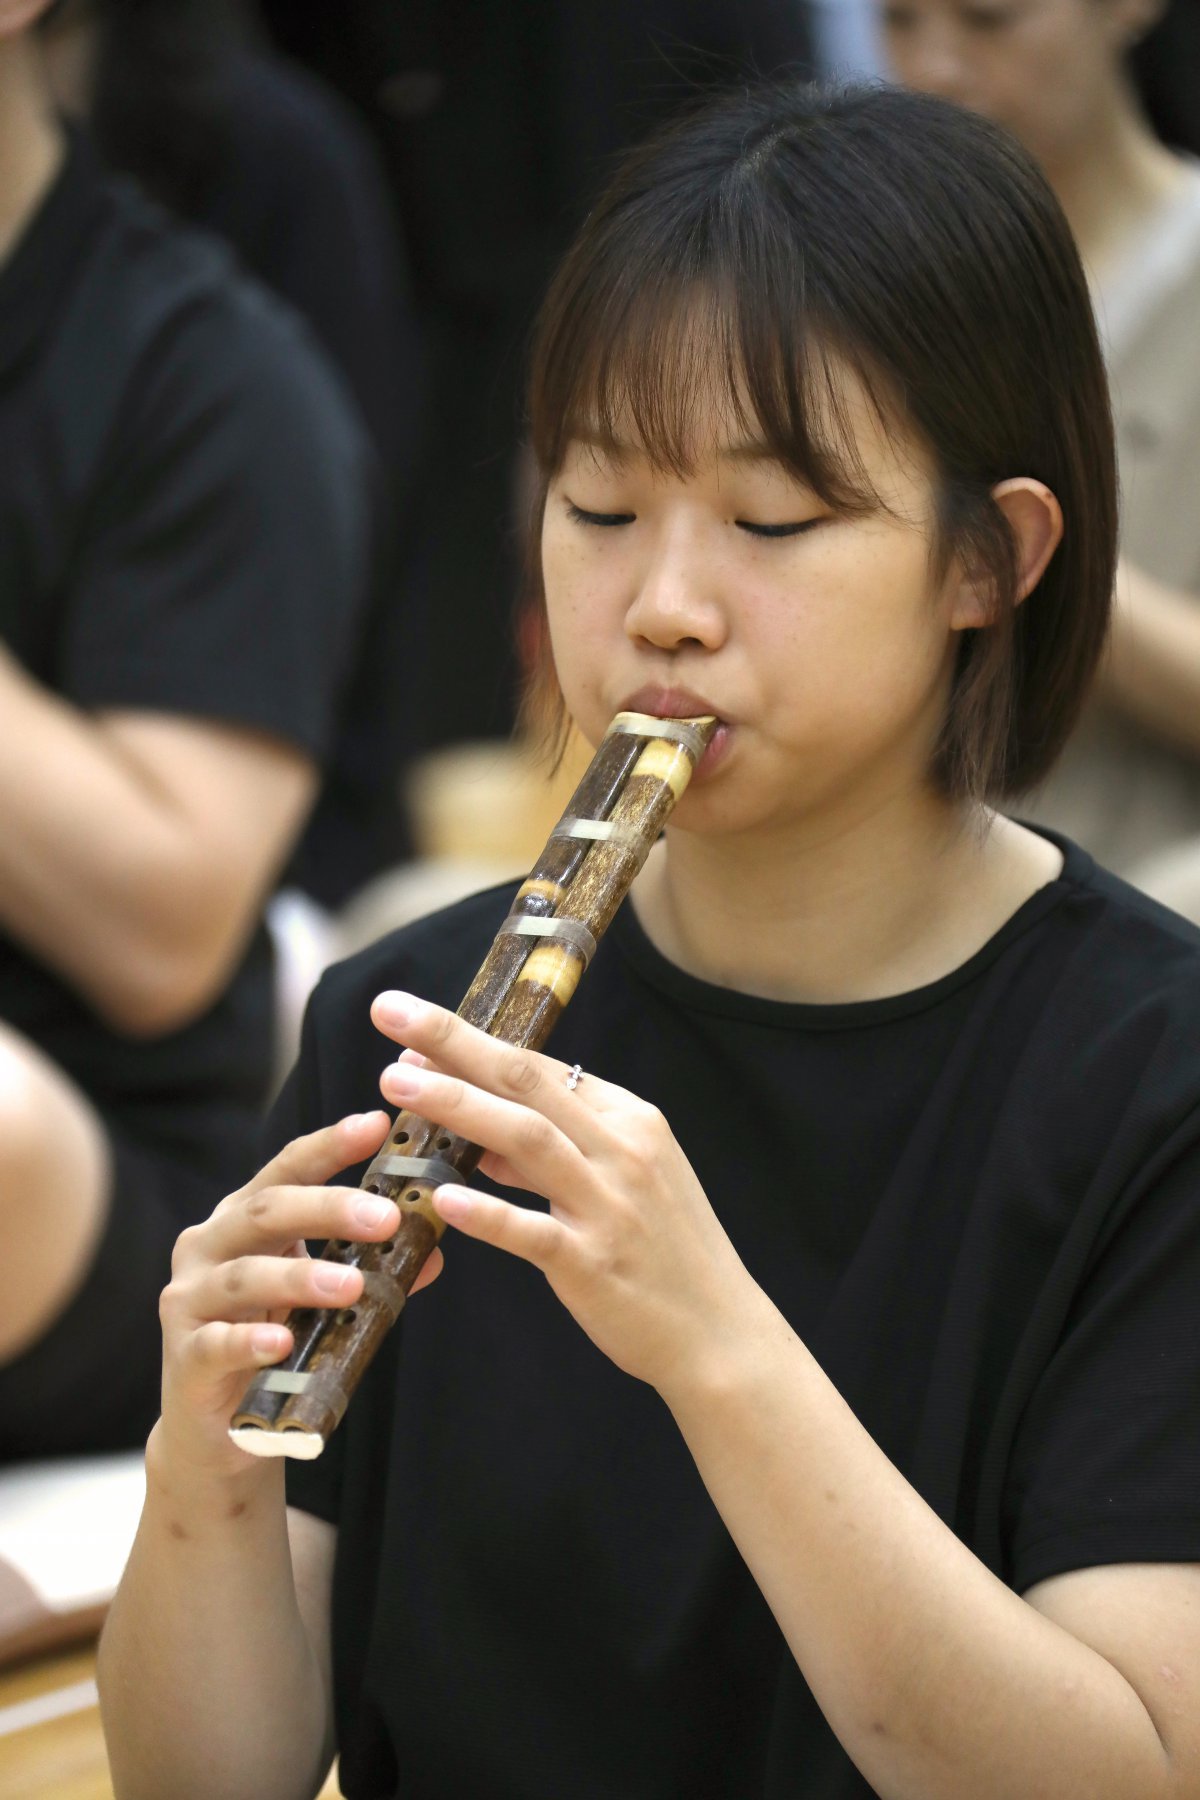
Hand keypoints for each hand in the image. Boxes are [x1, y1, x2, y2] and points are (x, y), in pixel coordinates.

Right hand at [156, 1111, 437, 1480]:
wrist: (216, 1429)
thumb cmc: (273, 1343)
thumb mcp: (319, 1299)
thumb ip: (367, 1270)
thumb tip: (432, 1252)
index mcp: (243, 1218)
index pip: (287, 1168)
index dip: (330, 1144)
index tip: (376, 1124)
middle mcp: (209, 1246)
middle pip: (266, 1211)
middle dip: (327, 1208)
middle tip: (385, 1218)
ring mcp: (190, 1300)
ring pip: (244, 1276)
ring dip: (300, 1278)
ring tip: (350, 1286)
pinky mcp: (186, 1356)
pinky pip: (217, 1344)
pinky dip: (250, 1341)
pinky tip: (281, 1343)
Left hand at [371, 990, 759, 1395]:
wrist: (720, 1332)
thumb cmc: (666, 1253)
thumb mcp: (622, 1183)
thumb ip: (554, 1156)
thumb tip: (479, 1138)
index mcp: (631, 1120)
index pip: (541, 1068)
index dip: (471, 1044)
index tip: (413, 1029)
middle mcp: (623, 1150)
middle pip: (527, 1082)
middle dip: (454, 1042)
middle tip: (392, 1014)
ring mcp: (610, 1205)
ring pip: (528, 1139)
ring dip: (458, 1106)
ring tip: (397, 1085)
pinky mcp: (595, 1263)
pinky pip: (534, 1232)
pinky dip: (488, 1213)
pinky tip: (441, 1199)